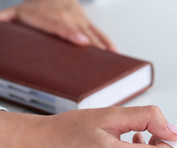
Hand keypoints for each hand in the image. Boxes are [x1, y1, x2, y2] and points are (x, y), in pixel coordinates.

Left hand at [0, 0, 115, 51]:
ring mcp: (78, 20)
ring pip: (92, 34)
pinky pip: (99, 32)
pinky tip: (114, 52)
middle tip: (100, 57)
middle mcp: (65, 17)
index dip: (71, 34)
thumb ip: (3, 21)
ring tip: (110, 60)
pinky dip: (107, 42)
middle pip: (80, 32)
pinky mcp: (86, 22)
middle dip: (92, 45)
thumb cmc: (34, 8)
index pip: (60, 26)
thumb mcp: (15, 13)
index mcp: (47, 17)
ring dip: (102, 46)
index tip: (82, 41)